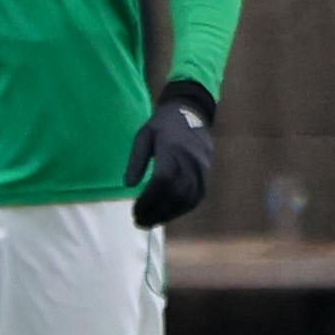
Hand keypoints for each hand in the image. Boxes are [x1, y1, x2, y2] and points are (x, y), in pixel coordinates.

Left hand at [127, 80, 215, 228]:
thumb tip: (128, 185)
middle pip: (174, 194)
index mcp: (172, 149)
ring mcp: (201, 169)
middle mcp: (190, 160)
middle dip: (155, 212)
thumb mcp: (143, 135)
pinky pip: (196, 198)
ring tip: (150, 222)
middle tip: (139, 222)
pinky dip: (180, 210)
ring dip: (168, 214)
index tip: (134, 210)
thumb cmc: (163, 125)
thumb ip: (136, 160)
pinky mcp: (206, 174)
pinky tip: (166, 215)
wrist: (191, 112)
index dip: (148, 199)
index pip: (162, 181)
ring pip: (186, 199)